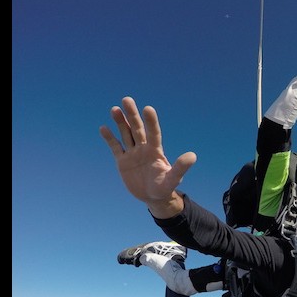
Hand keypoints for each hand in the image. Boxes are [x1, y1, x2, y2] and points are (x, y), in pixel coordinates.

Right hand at [99, 97, 196, 217]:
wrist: (153, 197)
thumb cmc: (165, 187)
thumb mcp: (173, 179)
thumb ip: (180, 167)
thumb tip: (192, 156)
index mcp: (155, 151)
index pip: (153, 133)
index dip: (151, 121)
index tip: (148, 108)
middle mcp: (144, 149)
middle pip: (137, 129)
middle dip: (132, 115)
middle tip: (127, 99)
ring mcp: (133, 154)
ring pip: (126, 134)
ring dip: (120, 122)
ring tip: (115, 109)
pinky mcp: (123, 161)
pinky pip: (116, 147)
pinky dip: (110, 138)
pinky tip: (104, 128)